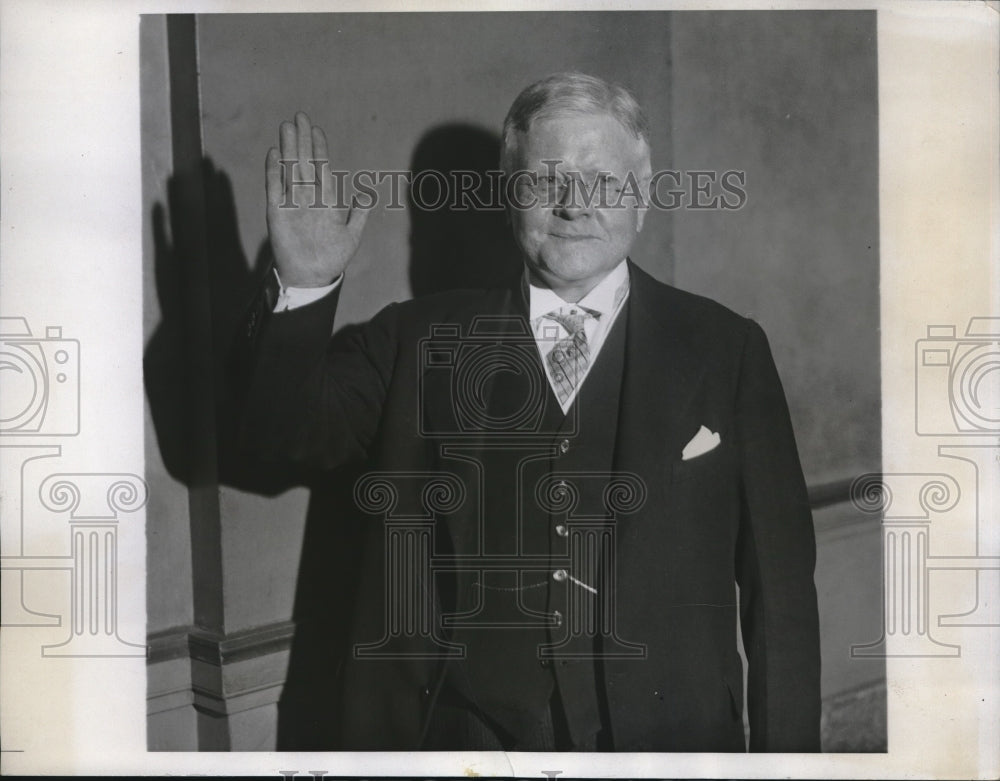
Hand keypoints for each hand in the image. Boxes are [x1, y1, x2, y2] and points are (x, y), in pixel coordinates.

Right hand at [265, 112, 369, 286]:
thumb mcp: (352, 236)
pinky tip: (274, 153)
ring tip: (286, 127)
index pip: (321, 168)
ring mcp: (291, 203)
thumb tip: (366, 194)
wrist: (312, 277)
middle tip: (300, 116)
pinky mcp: (276, 213)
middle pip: (304, 163)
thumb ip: (359, 215)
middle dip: (302, 140)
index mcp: (325, 201)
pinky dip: (273, 171)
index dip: (319, 149)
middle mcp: (307, 198)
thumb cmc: (332, 259)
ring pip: (290, 170)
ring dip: (288, 149)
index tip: (316, 130)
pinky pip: (274, 187)